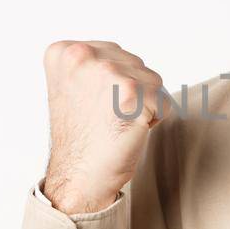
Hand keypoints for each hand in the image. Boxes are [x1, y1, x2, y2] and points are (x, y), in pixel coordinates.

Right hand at [41, 40, 166, 214]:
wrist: (78, 177)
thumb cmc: (81, 137)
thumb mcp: (73, 86)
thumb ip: (93, 64)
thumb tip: (123, 56)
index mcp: (64, 51)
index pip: (115, 54)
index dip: (113, 85)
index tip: (91, 106)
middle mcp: (82, 55)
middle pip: (136, 64)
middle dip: (130, 93)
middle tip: (104, 118)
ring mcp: (107, 72)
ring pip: (153, 81)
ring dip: (143, 106)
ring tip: (115, 124)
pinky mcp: (132, 93)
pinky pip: (164, 102)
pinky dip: (155, 120)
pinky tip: (128, 132)